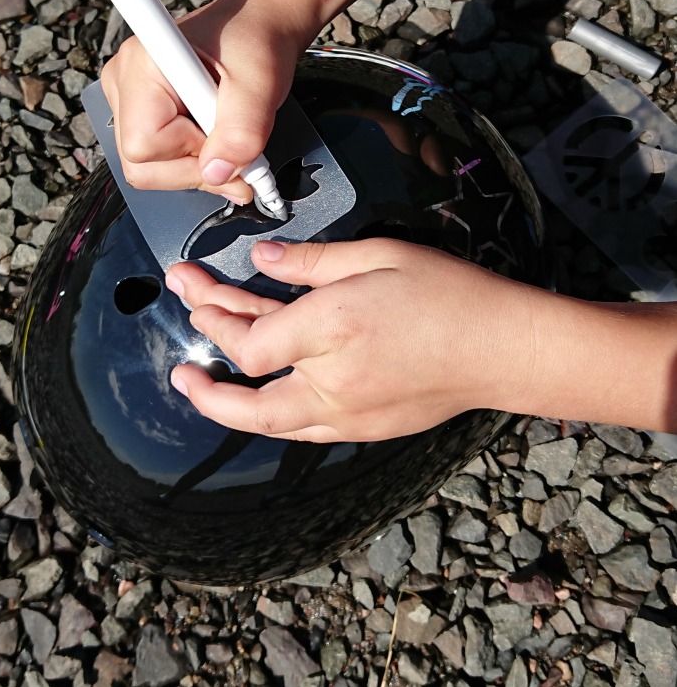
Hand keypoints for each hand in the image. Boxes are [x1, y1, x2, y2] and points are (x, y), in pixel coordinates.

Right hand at [100, 0, 301, 203]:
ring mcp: (127, 99)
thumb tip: (216, 173)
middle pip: (140, 165)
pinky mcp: (141, 113)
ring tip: (225, 135)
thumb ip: (241, 133)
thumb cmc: (257, 41)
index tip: (226, 135)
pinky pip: (157, 160)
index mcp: (142, 65)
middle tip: (232, 146)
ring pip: (148, 169)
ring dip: (196, 165)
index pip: (144, 145)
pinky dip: (192, 160)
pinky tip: (214, 139)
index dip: (191, 153)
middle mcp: (123, 81)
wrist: (261, 26)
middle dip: (194, 168)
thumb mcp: (260, 86)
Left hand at [166, 238, 543, 442]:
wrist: (504, 348)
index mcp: (334, 328)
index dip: (218, 316)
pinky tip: (251, 400)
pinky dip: (268, 416)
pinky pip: (302, 431)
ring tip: (191, 384)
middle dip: (206, 359)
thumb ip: (311, 262)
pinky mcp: (365, 429)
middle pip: (249, 387)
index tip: (198, 290)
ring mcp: (349, 414)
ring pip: (268, 423)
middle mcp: (333, 380)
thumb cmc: (449, 294)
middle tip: (182, 330)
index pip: (252, 340)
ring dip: (224, 405)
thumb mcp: (378, 255)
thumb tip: (262, 260)